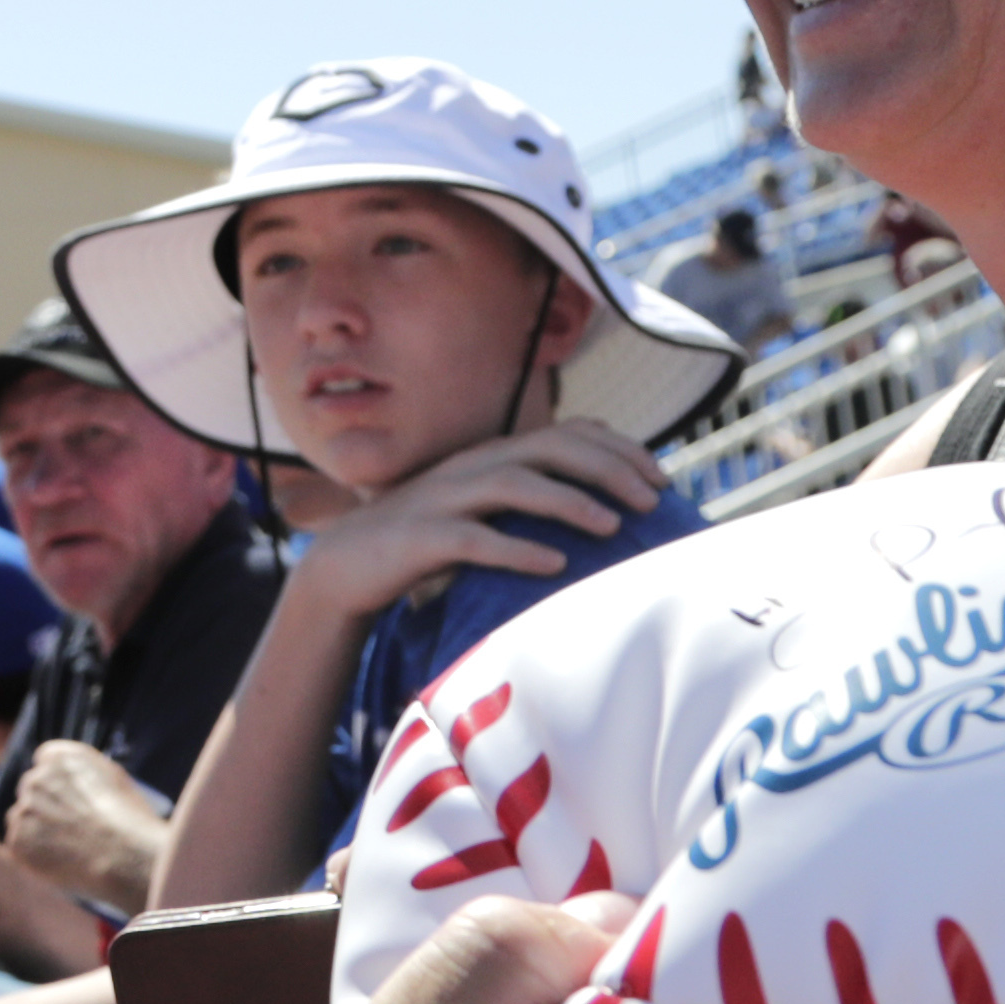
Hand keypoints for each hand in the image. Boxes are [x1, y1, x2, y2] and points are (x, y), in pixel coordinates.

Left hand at [3, 739, 172, 910]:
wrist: (123, 855)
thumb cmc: (128, 819)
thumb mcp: (111, 778)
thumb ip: (82, 773)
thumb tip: (73, 782)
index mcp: (58, 757)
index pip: (45, 762)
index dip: (60, 783)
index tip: (71, 799)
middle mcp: (35, 778)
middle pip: (33, 790)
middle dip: (47, 806)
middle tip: (72, 828)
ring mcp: (23, 810)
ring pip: (25, 819)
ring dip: (40, 830)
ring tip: (73, 848)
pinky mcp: (17, 840)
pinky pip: (22, 846)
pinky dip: (36, 855)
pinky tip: (63, 861)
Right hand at [285, 421, 665, 623]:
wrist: (344, 570)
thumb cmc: (423, 545)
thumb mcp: (480, 513)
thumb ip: (526, 501)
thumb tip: (599, 507)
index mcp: (488, 456)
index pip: (564, 434)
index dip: (618, 449)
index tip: (660, 477)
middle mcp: (468, 467)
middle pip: (547, 448)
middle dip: (606, 468)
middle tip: (652, 500)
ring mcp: (441, 499)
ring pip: (513, 483)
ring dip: (568, 502)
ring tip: (613, 527)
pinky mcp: (420, 538)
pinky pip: (473, 539)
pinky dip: (516, 549)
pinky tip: (554, 564)